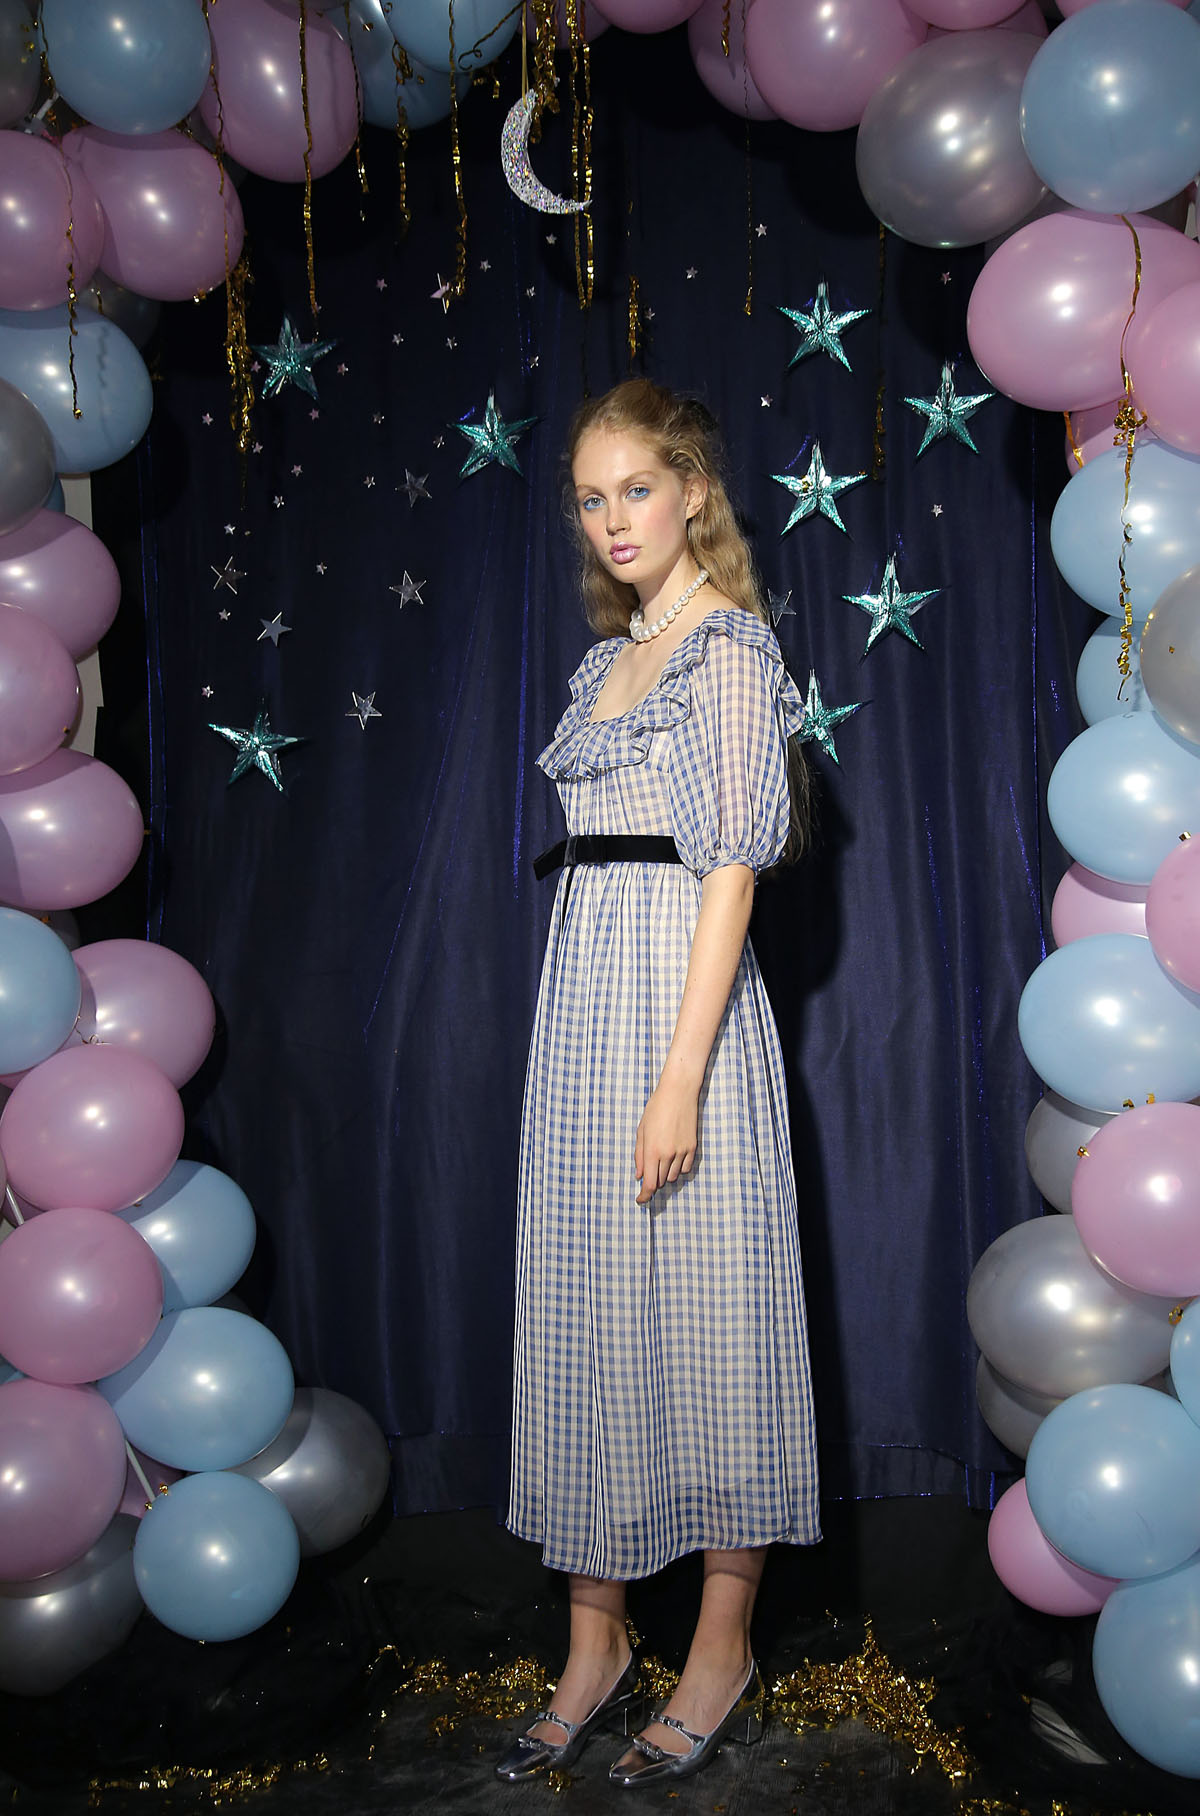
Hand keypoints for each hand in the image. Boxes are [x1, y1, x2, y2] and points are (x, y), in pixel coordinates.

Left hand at [634, 1080, 697, 1205]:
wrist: (679, 1092)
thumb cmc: (656, 1108)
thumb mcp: (641, 1130)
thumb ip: (639, 1155)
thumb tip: (639, 1176)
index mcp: (652, 1150)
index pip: (649, 1184)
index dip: (644, 1196)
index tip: (640, 1200)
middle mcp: (668, 1154)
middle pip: (659, 1181)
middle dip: (653, 1178)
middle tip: (649, 1166)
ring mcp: (682, 1152)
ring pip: (672, 1176)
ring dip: (665, 1173)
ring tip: (662, 1155)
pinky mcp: (692, 1148)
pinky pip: (685, 1168)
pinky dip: (678, 1167)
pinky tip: (674, 1155)